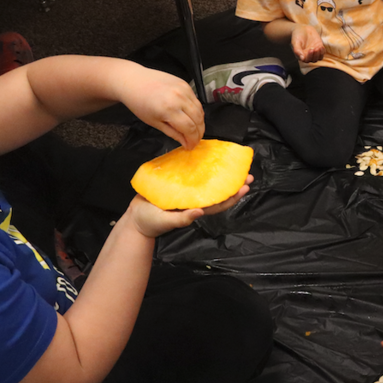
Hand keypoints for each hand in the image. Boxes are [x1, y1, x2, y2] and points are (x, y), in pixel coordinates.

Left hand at [119, 67, 204, 150]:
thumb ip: (173, 133)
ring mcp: (184, 89)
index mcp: (169, 110)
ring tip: (195, 130)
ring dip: (200, 122)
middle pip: (198, 119)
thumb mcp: (154, 122)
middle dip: (199, 132)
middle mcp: (180, 98)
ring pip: (200, 110)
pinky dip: (197, 111)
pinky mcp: (185, 84)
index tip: (191, 147)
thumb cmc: (139, 103)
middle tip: (195, 140)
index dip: (193, 140)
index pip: (190, 128)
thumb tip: (186, 142)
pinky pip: (196, 100)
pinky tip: (192, 117)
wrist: (133, 81)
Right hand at [125, 176, 251, 238]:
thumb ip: (182, 218)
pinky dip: (203, 169)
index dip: (233, 196)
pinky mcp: (178, 184)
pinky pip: (194, 176)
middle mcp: (194, 200)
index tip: (245, 187)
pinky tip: (209, 159)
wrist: (135, 218)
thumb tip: (200, 212)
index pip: (218, 204)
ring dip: (222, 176)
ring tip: (234, 166)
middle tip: (248, 174)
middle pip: (218, 192)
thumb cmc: (151, 222)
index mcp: (195, 209)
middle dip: (234, 184)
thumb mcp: (166, 221)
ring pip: (209, 184)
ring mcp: (187, 192)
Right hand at [291, 25, 324, 63]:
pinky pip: (322, 52)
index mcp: (302, 55)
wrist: (302, 29)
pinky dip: (323, 51)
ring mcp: (314, 52)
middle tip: (314, 48)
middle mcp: (308, 55)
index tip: (310, 50)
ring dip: (320, 54)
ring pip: (319, 57)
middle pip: (313, 60)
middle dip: (315, 55)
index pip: (306, 60)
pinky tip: (321, 46)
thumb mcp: (295, 42)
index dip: (309, 57)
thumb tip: (302, 58)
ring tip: (318, 47)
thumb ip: (297, 50)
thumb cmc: (297, 36)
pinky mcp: (319, 47)